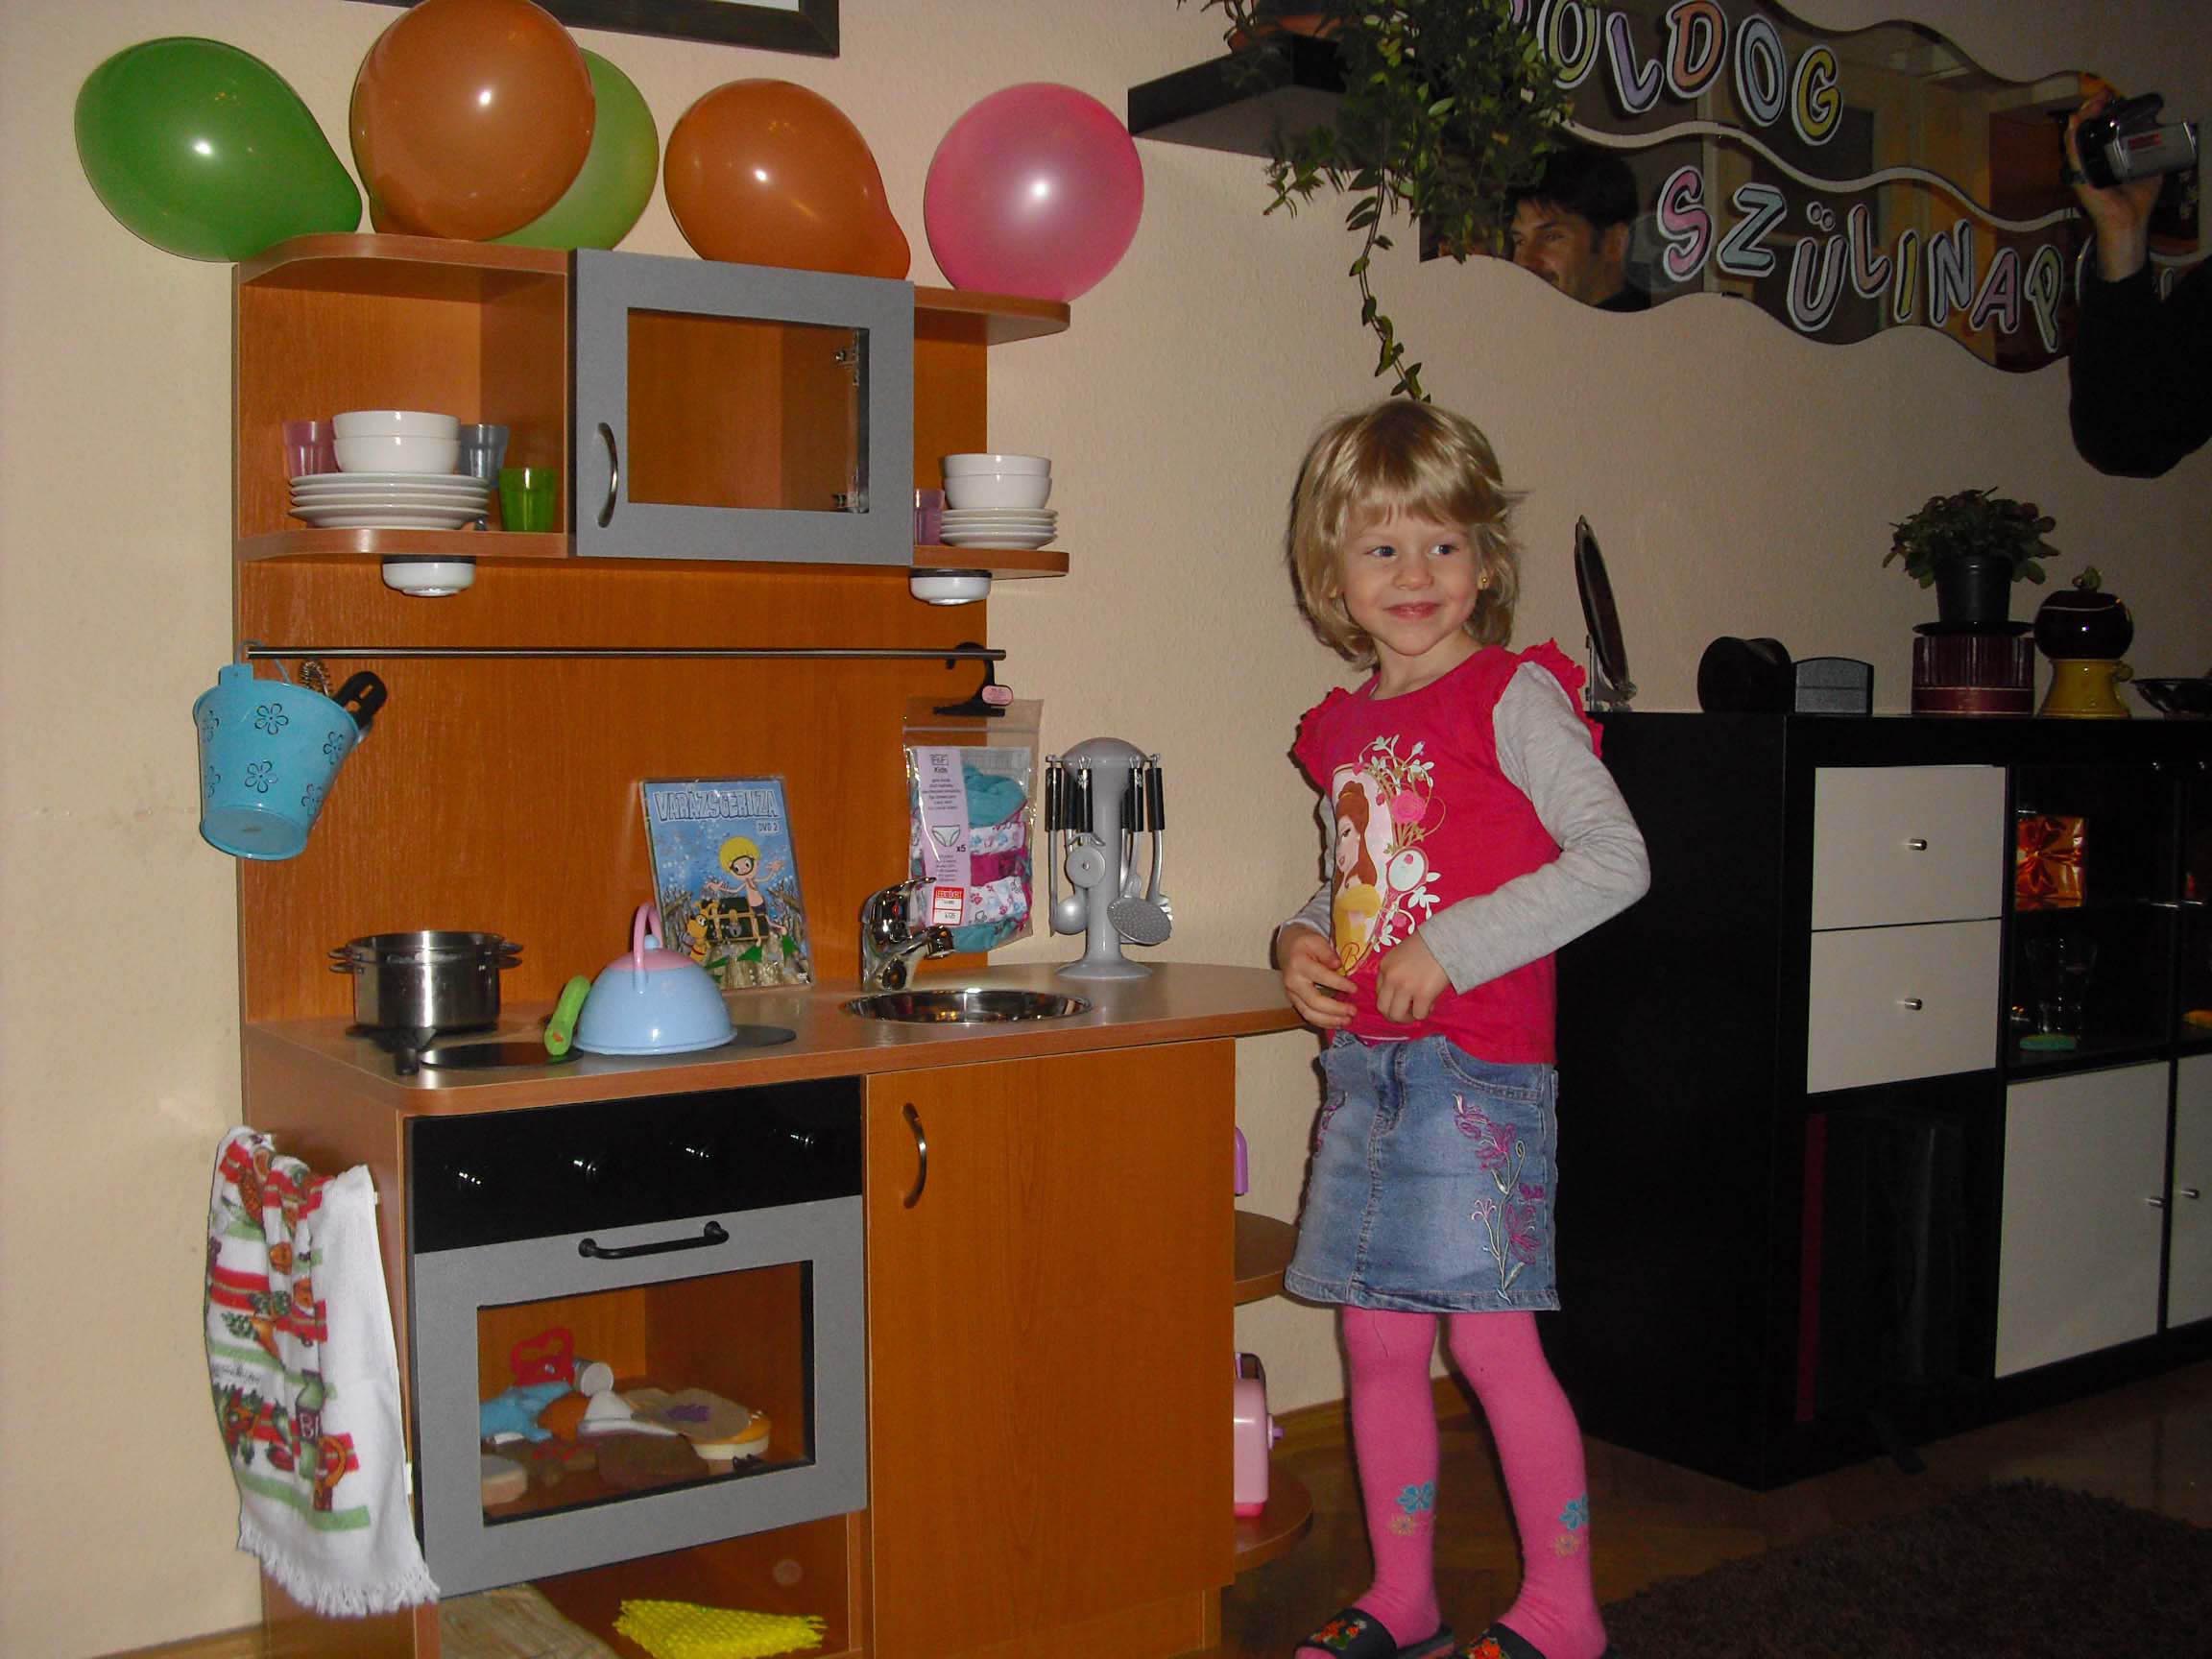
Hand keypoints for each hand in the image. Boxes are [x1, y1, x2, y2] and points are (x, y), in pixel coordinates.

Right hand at [1278, 926, 1355, 1029]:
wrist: (1287, 948)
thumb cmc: (1304, 944)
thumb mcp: (1316, 940)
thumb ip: (1327, 952)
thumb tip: (1338, 965)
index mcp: (1299, 964)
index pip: (1321, 976)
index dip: (1339, 984)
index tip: (1354, 989)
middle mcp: (1293, 982)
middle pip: (1314, 1001)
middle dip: (1335, 1009)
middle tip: (1353, 1011)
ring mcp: (1292, 994)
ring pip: (1309, 1013)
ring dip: (1330, 1020)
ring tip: (1347, 1021)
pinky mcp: (1295, 1002)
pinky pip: (1308, 1016)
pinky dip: (1323, 1022)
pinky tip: (1337, 1023)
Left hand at [1372, 932, 1449, 1024]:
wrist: (1447, 938)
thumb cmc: (1428, 943)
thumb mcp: (1402, 954)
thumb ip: (1397, 971)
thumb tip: (1402, 992)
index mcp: (1385, 966)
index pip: (1379, 992)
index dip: (1390, 1000)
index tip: (1402, 1000)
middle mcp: (1391, 978)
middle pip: (1383, 1008)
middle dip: (1394, 1015)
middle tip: (1407, 1013)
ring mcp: (1405, 987)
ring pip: (1397, 1015)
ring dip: (1408, 1017)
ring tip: (1419, 1011)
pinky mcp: (1422, 994)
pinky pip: (1419, 1014)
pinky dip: (1425, 1013)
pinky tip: (1432, 1003)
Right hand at [2067, 88, 2162, 282]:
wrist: (2129, 220)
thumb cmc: (2137, 199)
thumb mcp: (2148, 166)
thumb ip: (2149, 150)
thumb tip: (2161, 130)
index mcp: (2103, 157)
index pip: (2098, 129)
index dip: (2102, 111)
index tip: (2110, 97)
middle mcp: (2090, 160)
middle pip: (2084, 129)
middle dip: (2091, 109)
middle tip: (2101, 96)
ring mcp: (2083, 169)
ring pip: (2075, 138)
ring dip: (2081, 118)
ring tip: (2090, 104)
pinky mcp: (2080, 178)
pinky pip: (2074, 155)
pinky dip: (2072, 138)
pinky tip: (2074, 123)